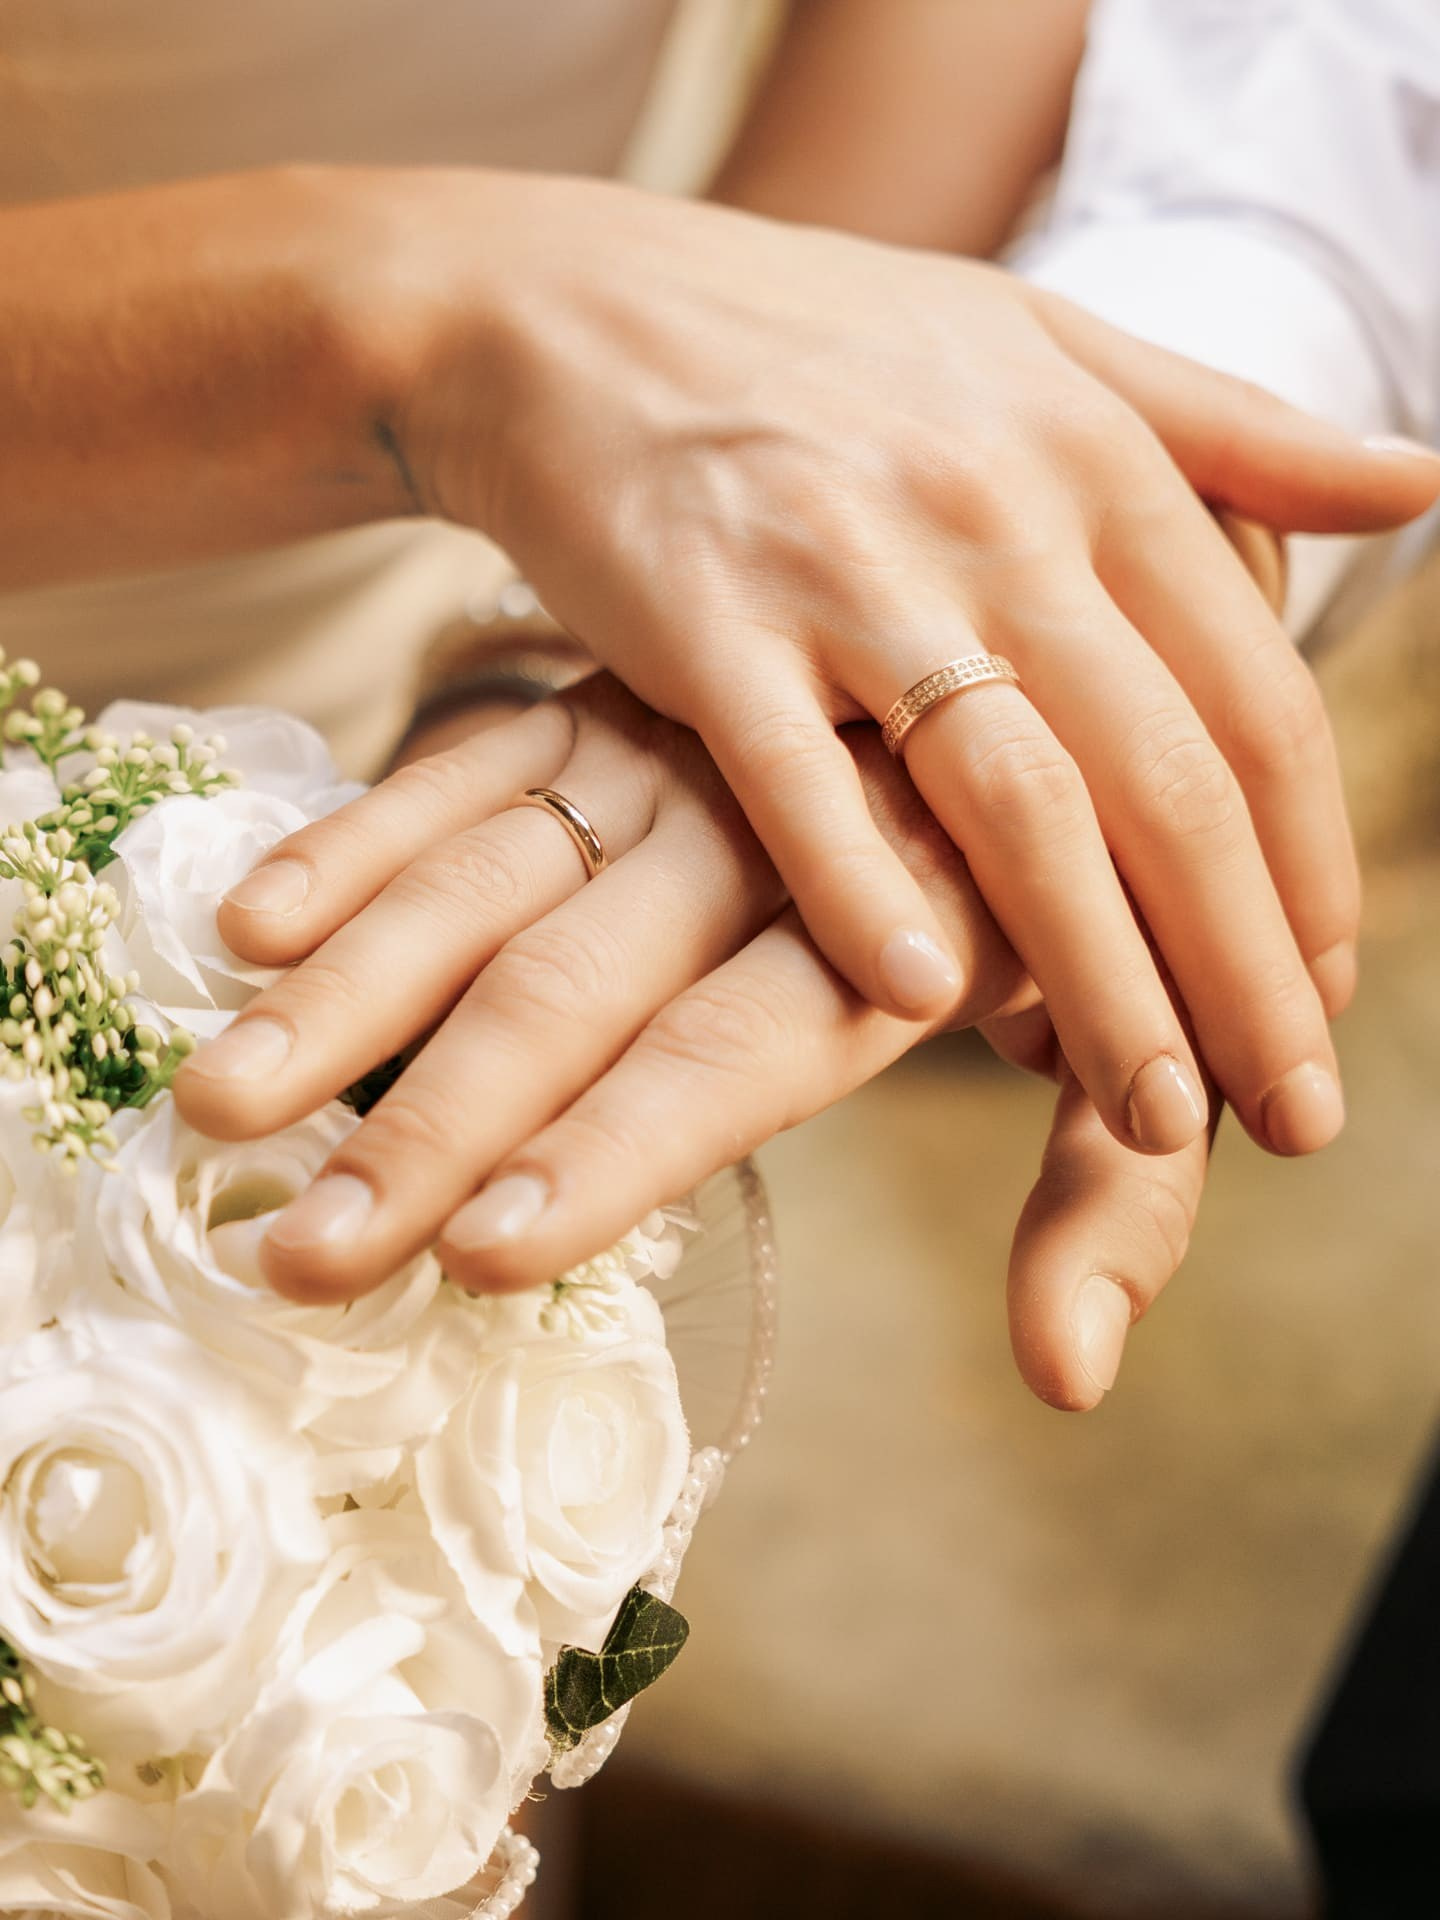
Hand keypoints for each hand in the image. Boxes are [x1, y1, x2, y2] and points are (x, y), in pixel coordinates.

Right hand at [180, 673, 1201, 1409]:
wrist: (1056, 597)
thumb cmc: (1097, 882)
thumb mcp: (1137, 1028)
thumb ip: (1112, 1204)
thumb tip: (1067, 1379)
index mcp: (907, 906)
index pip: (739, 1045)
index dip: (618, 1151)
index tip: (484, 1257)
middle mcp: (770, 824)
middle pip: (581, 980)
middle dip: (439, 1124)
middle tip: (306, 1258)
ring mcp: (673, 748)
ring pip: (493, 877)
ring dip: (354, 997)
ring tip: (222, 1110)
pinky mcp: (608, 698)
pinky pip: (467, 766)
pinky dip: (359, 844)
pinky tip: (249, 926)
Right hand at [350, 169, 1437, 1157]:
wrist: (569, 303)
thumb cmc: (812, 339)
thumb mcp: (1042, 341)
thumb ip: (1226, 427)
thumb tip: (1414, 482)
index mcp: (1092, 458)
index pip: (1249, 699)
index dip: (1307, 865)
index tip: (1325, 996)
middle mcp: (993, 512)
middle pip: (1161, 774)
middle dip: (1242, 965)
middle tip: (1290, 1115)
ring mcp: (846, 567)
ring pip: (1012, 801)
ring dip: (1099, 976)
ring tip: (1155, 1115)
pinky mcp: (702, 620)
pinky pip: (799, 779)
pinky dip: (863, 891)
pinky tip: (923, 1004)